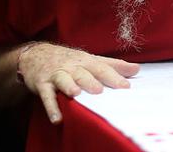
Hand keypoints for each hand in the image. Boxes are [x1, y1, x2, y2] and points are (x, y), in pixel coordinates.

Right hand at [18, 42, 139, 123]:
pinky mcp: (42, 84)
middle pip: (83, 73)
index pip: (101, 68)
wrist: (35, 55)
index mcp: (85, 61)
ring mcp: (56, 74)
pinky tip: (57, 118)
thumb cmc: (68, 60)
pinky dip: (51, 107)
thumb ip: (112, 65)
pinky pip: (46, 96)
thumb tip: (137, 69)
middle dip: (92, 81)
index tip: (126, 86)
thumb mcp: (89, 60)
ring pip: (63, 80)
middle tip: (101, 90)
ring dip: (70, 86)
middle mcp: (71, 67)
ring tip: (77, 94)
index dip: (113, 76)